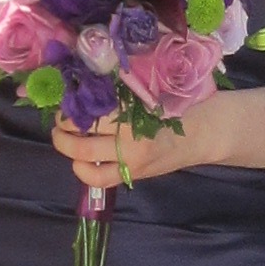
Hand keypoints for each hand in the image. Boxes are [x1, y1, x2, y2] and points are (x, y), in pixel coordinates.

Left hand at [52, 105, 206, 196]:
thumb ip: (123, 92)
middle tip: (61, 116)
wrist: (203, 134)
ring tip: (63, 136)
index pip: (94, 106)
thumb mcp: (153, 91)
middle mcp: (132, 137)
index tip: (69, 94)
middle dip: (64, 124)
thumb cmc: (179, 105)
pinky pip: (97, 178)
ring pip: (83, 157)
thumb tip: (86, 88)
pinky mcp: (132, 174)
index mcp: (137, 110)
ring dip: (66, 145)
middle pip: (82, 132)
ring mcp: (131, 159)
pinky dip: (82, 169)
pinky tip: (80, 160)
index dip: (75, 101)